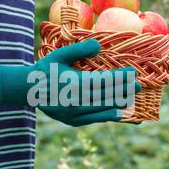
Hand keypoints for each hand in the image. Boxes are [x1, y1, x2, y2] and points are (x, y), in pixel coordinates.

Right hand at [0, 39, 140, 126]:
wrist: (29, 91)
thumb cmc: (46, 69)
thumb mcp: (59, 56)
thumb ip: (79, 50)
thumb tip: (99, 46)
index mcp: (74, 84)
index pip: (103, 81)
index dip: (120, 78)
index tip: (132, 73)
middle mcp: (76, 102)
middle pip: (106, 96)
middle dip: (124, 90)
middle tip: (139, 85)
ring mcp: (75, 114)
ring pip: (103, 109)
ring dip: (119, 104)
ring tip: (133, 98)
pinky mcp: (74, 121)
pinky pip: (96, 119)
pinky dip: (109, 116)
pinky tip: (121, 113)